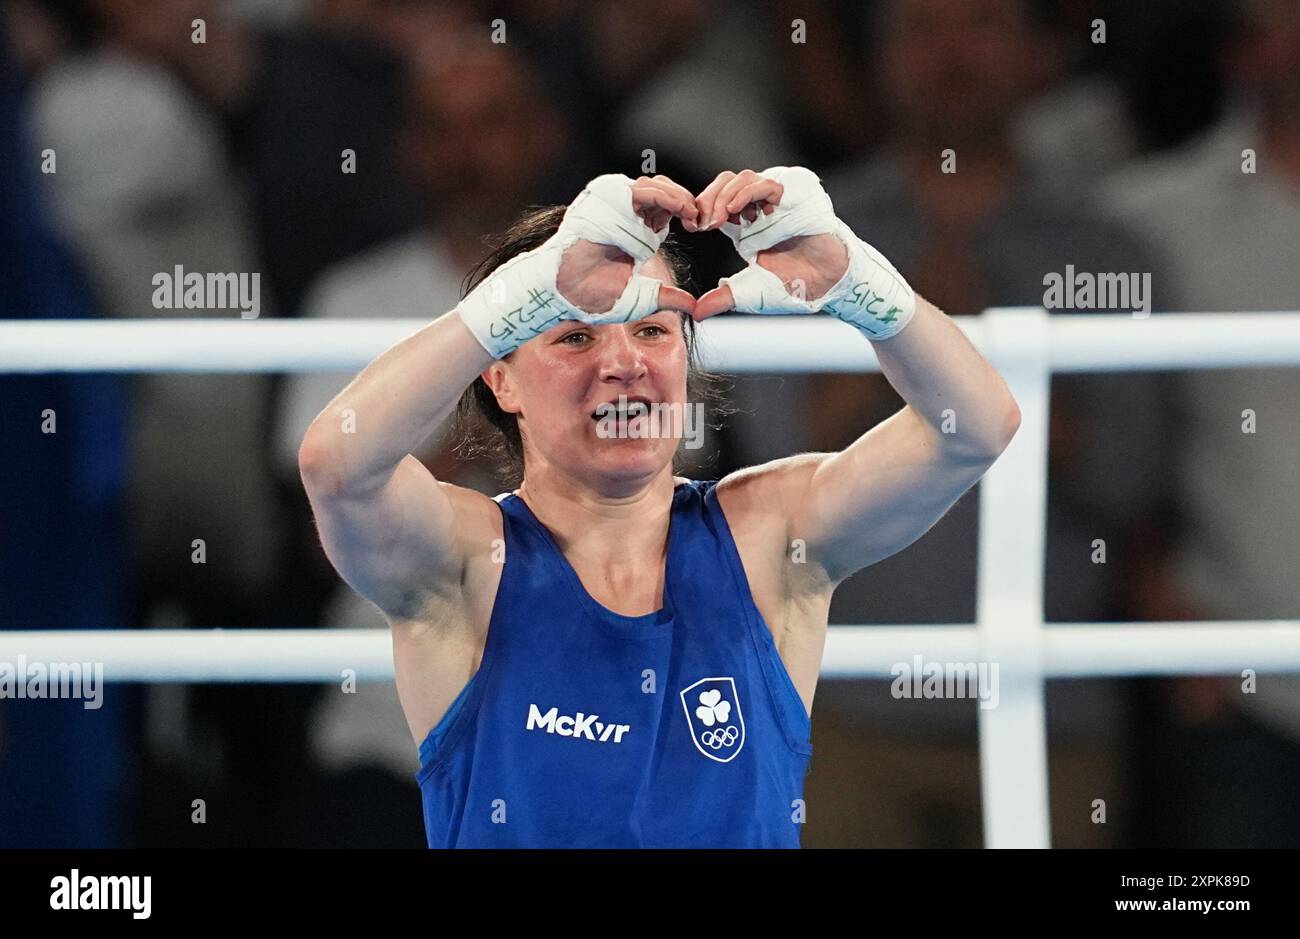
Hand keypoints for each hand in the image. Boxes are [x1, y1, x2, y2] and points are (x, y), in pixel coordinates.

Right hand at [556, 175, 697, 315]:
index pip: (667, 209)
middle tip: (700, 218)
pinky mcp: (605, 200)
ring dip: (676, 197)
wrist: (565, 292)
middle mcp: (625, 214)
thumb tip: (692, 307)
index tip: (701, 226)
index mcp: (635, 230)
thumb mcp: (641, 298)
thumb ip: (667, 297)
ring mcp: (613, 204)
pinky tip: (677, 210)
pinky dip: (662, 197)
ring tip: (690, 213)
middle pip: (663, 191)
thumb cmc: (593, 297)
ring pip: (654, 186)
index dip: (686, 213)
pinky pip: (640, 190)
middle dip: (685, 202)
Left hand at [689, 169, 847, 320]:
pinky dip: (749, 194)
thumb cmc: (794, 284)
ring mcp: (778, 196)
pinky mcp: (797, 192)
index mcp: (744, 223)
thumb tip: (697, 314)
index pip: (715, 201)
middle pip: (725, 183)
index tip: (691, 227)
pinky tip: (739, 212)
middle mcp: (759, 206)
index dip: (701, 209)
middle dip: (708, 200)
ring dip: (726, 196)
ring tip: (719, 219)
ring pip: (743, 178)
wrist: (829, 283)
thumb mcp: (749, 292)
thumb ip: (723, 298)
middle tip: (702, 223)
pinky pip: (769, 182)